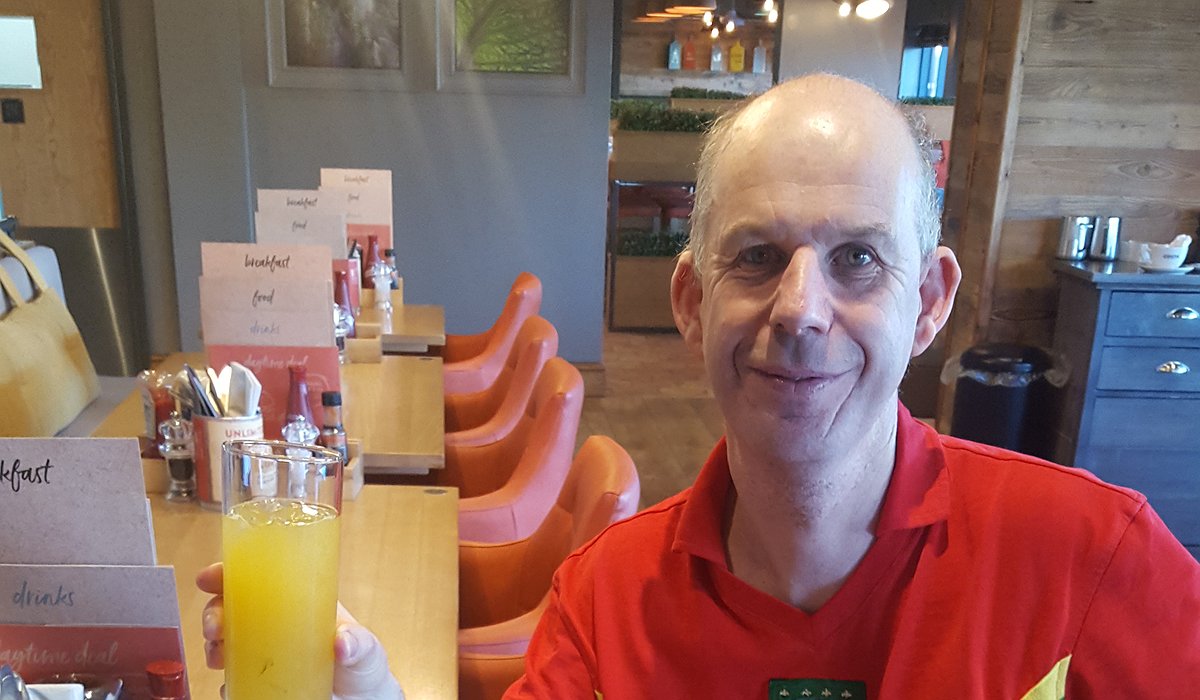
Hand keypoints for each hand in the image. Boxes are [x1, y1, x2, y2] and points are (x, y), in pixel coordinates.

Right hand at [197, 563, 403, 699]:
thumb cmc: (364, 669)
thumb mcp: (368, 653)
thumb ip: (361, 645)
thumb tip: (343, 642)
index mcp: (299, 605)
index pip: (260, 579)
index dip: (231, 573)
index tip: (211, 577)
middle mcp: (276, 627)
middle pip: (232, 610)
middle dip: (214, 613)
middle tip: (215, 627)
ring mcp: (265, 656)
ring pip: (225, 643)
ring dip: (213, 646)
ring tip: (219, 657)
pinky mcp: (259, 685)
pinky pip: (232, 680)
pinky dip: (226, 682)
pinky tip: (233, 686)